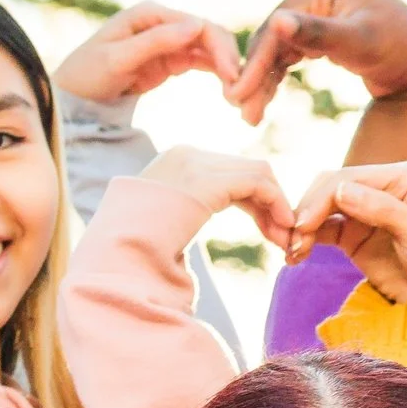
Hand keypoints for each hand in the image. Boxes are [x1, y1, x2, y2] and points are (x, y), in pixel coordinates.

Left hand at [51, 2, 241, 103]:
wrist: (74, 96)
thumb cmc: (87, 73)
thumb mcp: (117, 58)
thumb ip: (155, 42)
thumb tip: (196, 25)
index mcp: (151, 13)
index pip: (197, 25)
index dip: (220, 48)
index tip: (233, 77)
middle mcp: (165, 22)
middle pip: (210, 34)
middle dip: (231, 59)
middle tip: (243, 92)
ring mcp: (170, 40)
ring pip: (211, 49)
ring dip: (229, 69)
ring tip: (239, 98)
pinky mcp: (173, 60)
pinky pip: (204, 63)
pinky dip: (219, 75)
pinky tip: (230, 94)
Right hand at [135, 146, 294, 252]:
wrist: (120, 252)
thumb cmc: (138, 249)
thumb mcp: (165, 221)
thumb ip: (186, 211)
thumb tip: (187, 229)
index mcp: (176, 162)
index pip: (229, 172)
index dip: (256, 202)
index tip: (269, 232)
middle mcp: (188, 155)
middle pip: (246, 170)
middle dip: (270, 204)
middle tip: (283, 237)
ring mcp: (197, 164)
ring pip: (258, 173)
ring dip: (277, 206)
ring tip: (285, 238)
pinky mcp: (209, 180)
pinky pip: (257, 182)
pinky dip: (276, 203)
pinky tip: (282, 228)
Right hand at [227, 0, 406, 125]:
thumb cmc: (399, 50)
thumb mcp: (359, 43)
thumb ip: (319, 34)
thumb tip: (277, 19)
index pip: (276, 28)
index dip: (254, 64)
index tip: (238, 98)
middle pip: (272, 40)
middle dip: (254, 77)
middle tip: (241, 114)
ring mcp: (316, 17)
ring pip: (277, 51)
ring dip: (261, 83)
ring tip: (250, 117)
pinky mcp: (322, 37)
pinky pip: (289, 58)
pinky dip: (275, 80)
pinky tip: (264, 103)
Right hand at [287, 162, 406, 303]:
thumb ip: (382, 209)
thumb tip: (340, 189)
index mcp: (400, 177)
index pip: (349, 177)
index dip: (321, 198)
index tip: (302, 225)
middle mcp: (380, 188)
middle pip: (329, 188)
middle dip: (306, 211)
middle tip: (292, 240)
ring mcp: (365, 211)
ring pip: (321, 208)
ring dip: (302, 227)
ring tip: (291, 252)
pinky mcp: (354, 236)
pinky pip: (322, 231)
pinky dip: (306, 240)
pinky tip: (295, 256)